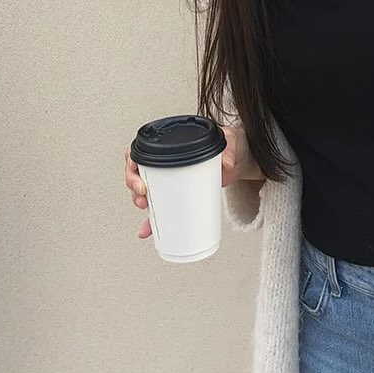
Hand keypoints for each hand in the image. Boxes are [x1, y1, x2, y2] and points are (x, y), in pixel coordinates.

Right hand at [125, 125, 262, 239]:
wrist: (241, 157)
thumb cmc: (231, 143)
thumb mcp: (231, 141)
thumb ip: (229, 149)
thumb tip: (226, 164)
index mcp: (172, 144)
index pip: (139, 150)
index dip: (132, 165)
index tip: (141, 181)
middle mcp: (166, 160)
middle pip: (137, 171)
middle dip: (134, 187)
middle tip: (143, 198)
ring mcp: (171, 177)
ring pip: (145, 189)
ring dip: (139, 201)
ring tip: (146, 211)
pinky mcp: (179, 192)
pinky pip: (162, 207)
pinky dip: (154, 221)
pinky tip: (148, 231)